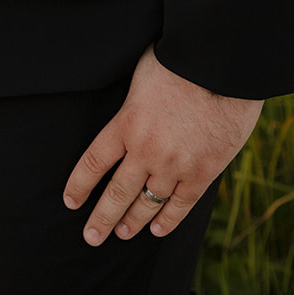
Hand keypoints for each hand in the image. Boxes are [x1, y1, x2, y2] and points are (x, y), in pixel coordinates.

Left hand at [63, 46, 261, 244]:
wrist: (222, 66)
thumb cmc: (181, 57)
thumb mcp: (142, 70)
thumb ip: (133, 95)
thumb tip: (129, 99)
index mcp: (126, 122)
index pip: (94, 162)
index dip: (79, 185)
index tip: (70, 201)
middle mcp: (145, 150)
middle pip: (116, 193)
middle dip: (101, 218)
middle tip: (91, 237)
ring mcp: (174, 165)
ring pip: (147, 203)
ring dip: (132, 222)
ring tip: (122, 233)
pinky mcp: (202, 172)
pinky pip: (181, 204)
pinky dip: (168, 220)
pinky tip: (157, 229)